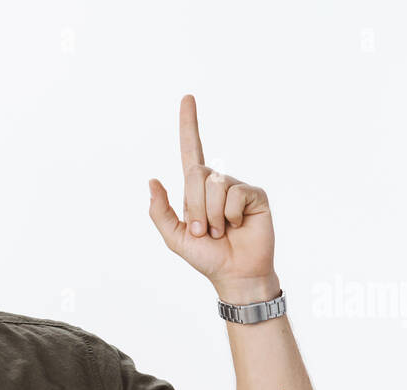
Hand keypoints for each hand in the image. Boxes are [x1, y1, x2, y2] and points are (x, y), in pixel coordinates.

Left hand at [148, 94, 279, 304]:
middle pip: (196, 174)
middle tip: (204, 231)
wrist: (236, 274)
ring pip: (215, 185)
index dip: (188, 125)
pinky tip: (239, 225)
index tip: (188, 97)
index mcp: (195, 190)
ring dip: (212, 215)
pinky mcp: (254, 195)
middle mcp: (216, 183)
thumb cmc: (207, 257)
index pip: (190, 150)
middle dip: (194, 207)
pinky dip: (231, 215)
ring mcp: (236, 187)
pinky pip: (235, 195)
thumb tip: (152, 180)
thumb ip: (160, 212)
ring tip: (221, 231)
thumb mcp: (175, 238)